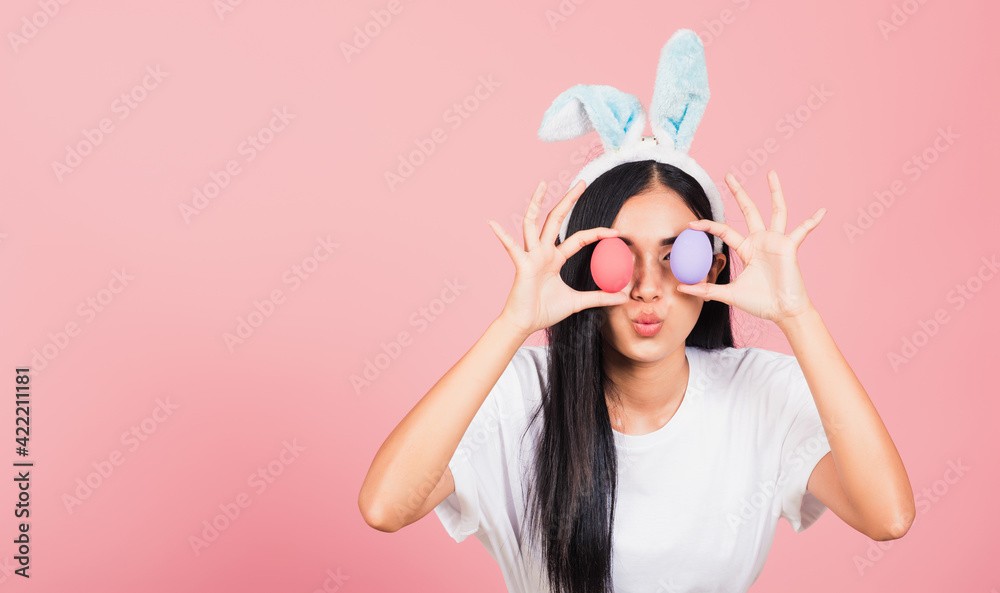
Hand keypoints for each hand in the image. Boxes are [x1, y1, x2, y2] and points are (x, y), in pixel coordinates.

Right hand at [488, 179, 628, 337]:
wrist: (524, 324)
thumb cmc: (545, 311)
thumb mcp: (577, 302)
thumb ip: (599, 297)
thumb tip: (623, 297)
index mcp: (555, 258)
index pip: (579, 239)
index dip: (597, 234)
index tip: (616, 232)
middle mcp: (542, 252)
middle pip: (556, 219)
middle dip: (569, 200)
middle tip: (582, 182)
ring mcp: (530, 256)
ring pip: (533, 224)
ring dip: (536, 204)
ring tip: (542, 184)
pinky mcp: (521, 265)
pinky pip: (511, 247)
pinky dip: (501, 235)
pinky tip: (492, 223)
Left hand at [676, 170, 825, 324]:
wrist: (781, 311)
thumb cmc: (759, 302)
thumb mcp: (728, 294)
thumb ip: (705, 289)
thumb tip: (681, 288)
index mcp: (747, 249)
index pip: (724, 231)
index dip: (708, 226)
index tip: (691, 224)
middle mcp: (761, 241)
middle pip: (749, 210)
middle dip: (739, 192)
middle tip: (729, 175)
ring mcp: (776, 241)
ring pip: (776, 210)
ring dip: (775, 191)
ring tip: (771, 173)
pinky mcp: (789, 246)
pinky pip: (803, 230)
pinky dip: (813, 221)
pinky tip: (822, 211)